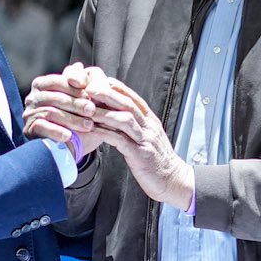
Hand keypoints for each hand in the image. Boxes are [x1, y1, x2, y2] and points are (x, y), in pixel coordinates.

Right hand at [24, 62, 110, 149]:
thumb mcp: (77, 98)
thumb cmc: (74, 116)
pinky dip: (56, 131)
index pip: (58, 81)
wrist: (66, 146)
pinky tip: (69, 136)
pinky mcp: (28, 129)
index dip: (75, 88)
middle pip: (56, 98)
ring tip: (88, 125)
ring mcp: (29, 113)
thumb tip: (79, 66)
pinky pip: (42, 127)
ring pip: (51, 112)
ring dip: (71, 119)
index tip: (91, 95)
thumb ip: (78, 81)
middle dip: (76, 104)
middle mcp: (32, 97)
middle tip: (92, 111)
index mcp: (42, 84)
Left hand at [81, 78, 194, 209]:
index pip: (134, 98)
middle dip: (108, 94)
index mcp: (151, 121)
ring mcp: (146, 140)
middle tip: (89, 88)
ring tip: (87, 109)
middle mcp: (149, 127)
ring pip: (125, 119)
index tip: (101, 80)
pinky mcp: (141, 154)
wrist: (173, 180)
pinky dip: (105, 133)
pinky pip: (120, 140)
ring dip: (104, 112)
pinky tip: (92, 130)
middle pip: (128, 104)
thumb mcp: (148, 139)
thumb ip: (136, 127)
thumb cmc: (156, 161)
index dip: (117, 88)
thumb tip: (118, 118)